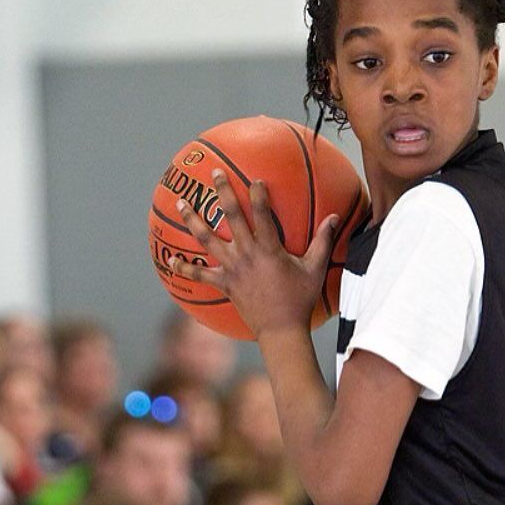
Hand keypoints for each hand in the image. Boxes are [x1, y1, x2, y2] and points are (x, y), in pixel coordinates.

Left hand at [170, 170, 339, 338]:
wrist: (281, 330)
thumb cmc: (300, 299)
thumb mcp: (315, 269)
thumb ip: (323, 241)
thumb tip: (335, 217)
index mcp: (269, 249)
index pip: (261, 213)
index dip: (258, 194)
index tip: (254, 178)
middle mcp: (247, 254)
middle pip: (230, 216)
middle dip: (222, 192)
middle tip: (214, 173)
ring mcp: (232, 269)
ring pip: (207, 239)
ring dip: (193, 220)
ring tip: (182, 203)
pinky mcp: (224, 284)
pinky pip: (199, 275)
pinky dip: (183, 268)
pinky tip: (169, 259)